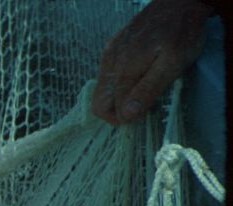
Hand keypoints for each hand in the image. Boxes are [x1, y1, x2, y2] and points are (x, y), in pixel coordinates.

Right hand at [91, 0, 214, 124]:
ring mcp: (109, 54)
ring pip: (103, 89)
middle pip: (99, 102)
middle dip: (118, 112)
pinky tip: (139, 75)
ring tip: (144, 90)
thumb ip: (148, 89)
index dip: (128, 118)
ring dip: (120, 97)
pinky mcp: (113, 47)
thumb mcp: (173, 63)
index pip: (112, 109)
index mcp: (123, 70)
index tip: (147, 115)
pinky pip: (108, 74)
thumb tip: (127, 115)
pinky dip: (120, 83)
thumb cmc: (181, 32)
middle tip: (142, 108)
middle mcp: (110, 63)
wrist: (180, 2)